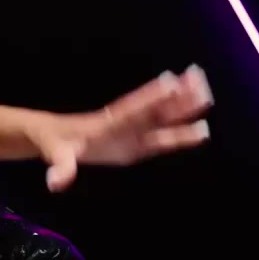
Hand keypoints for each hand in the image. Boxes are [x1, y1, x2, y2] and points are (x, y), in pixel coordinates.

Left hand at [33, 65, 212, 191]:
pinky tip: (199, 129)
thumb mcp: (55, 155)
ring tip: (205, 92)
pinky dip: (179, 134)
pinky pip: (160, 138)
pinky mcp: (133, 144)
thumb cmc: (53, 144)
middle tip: (198, 77)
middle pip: (153, 110)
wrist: (52, 137)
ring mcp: (130, 133)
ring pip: (160, 119)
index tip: (169, 82)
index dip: (150, 98)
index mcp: (106, 124)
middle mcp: (122, 125)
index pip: (131, 111)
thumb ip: (61, 167)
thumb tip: (56, 183)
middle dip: (175, 97)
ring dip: (181, 108)